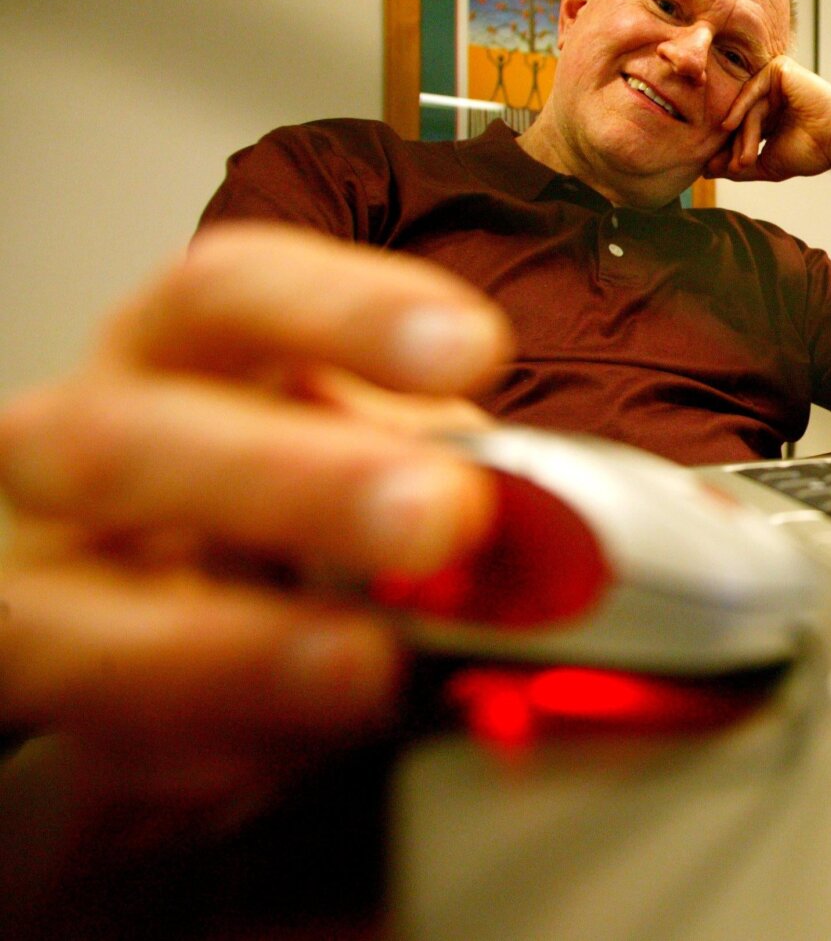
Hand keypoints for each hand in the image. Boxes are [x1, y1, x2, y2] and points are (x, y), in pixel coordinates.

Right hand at [0, 223, 509, 844]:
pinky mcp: (49, 692)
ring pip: (80, 613)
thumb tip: (566, 528)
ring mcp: (48, 577)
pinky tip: (293, 751)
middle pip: (145, 439)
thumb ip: (448, 474)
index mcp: (185, 350)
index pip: (238, 292)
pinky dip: (211, 746)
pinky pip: (106, 738)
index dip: (349, 313)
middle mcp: (89, 440)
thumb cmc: (296, 505)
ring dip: (238, 648)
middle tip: (439, 517)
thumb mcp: (377, 455)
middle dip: (297, 481)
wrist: (187, 631)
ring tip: (366, 667)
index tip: (474, 348)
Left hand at [703, 55, 830, 183]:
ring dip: (742, 134)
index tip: (716, 169)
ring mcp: (776, 80)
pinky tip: (729, 126)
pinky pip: (752, 87)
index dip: (729, 149)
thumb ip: (738, 166)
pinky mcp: (780, 69)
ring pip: (746, 107)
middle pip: (741, 117)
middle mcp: (772, 95)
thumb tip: (706, 171)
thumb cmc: (812, 152)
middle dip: (734, 145)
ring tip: (745, 158)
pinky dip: (740, 107)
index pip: (741, 128)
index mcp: (771, 114)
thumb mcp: (768, 164)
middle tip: (735, 167)